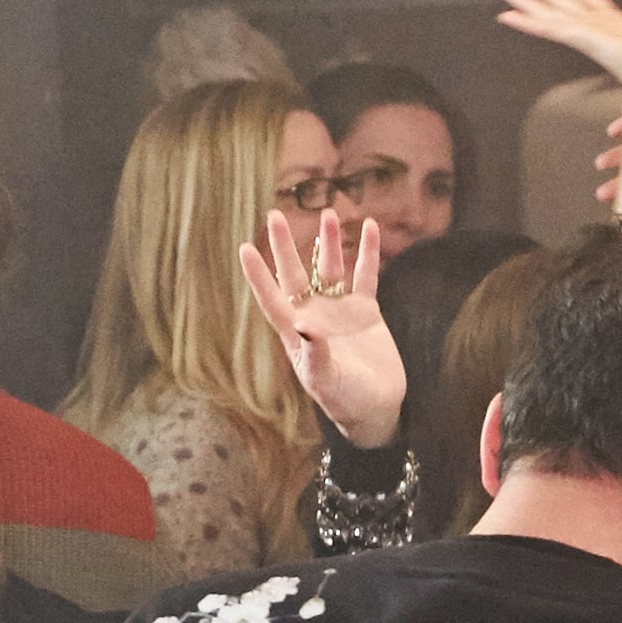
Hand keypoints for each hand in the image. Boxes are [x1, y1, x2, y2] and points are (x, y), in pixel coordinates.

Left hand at [238, 209, 405, 449]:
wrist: (376, 409)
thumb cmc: (345, 401)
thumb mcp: (326, 381)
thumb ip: (315, 352)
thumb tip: (302, 323)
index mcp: (296, 333)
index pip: (272, 299)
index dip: (259, 276)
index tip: (245, 248)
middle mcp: (314, 316)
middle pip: (297, 274)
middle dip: (286, 246)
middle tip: (276, 214)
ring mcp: (340, 311)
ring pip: (331, 269)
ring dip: (329, 242)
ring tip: (330, 213)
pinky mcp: (366, 311)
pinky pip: (366, 276)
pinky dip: (368, 252)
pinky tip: (370, 227)